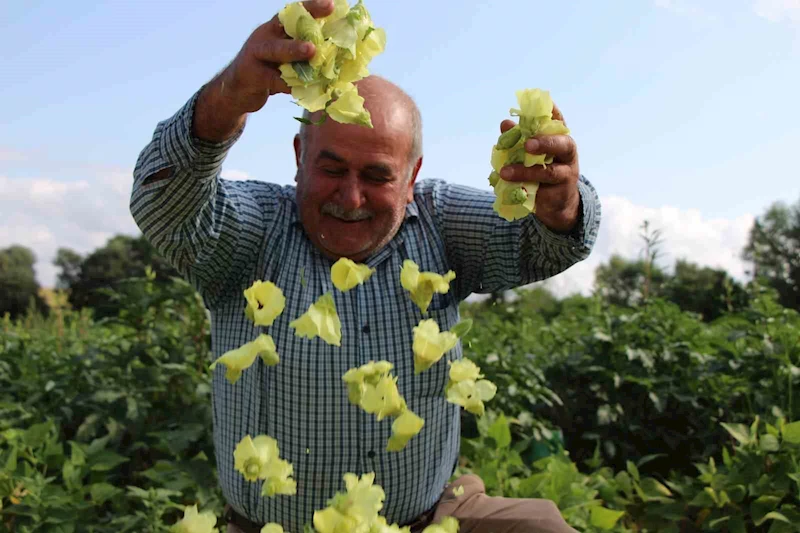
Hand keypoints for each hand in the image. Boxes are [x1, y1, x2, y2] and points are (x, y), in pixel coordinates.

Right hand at [221, 0, 334, 113]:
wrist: (237, 90)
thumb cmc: (268, 71)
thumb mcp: (284, 58)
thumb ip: (303, 53)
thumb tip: (339, 55)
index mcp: (275, 29)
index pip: (295, 13)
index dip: (312, 8)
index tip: (331, 5)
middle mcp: (265, 36)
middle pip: (284, 26)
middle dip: (304, 24)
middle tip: (324, 24)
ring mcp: (256, 54)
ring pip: (275, 50)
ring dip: (293, 50)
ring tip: (311, 51)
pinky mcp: (252, 75)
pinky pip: (272, 79)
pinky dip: (287, 84)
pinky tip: (301, 87)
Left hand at [497, 104, 580, 232]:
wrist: (556, 203)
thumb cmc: (542, 170)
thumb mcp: (531, 154)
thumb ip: (519, 138)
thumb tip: (505, 124)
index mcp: (560, 139)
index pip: (558, 122)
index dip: (553, 111)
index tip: (545, 102)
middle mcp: (566, 155)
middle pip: (562, 145)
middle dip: (544, 143)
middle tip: (527, 144)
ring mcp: (565, 175)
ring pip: (548, 172)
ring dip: (525, 171)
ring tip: (504, 172)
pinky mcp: (557, 194)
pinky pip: (541, 192)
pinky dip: (524, 189)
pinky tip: (510, 188)